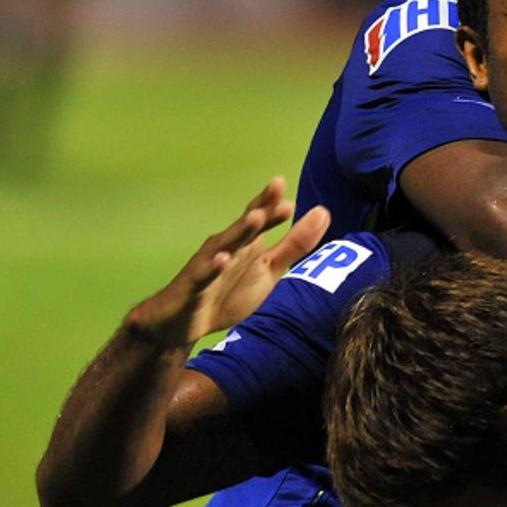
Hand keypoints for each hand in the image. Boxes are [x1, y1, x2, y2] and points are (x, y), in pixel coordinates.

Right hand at [125, 177, 329, 347]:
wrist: (184, 325)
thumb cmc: (229, 292)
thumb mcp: (269, 269)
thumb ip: (295, 244)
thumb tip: (323, 212)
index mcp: (246, 244)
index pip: (259, 217)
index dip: (270, 201)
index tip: (282, 182)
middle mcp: (226, 249)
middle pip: (245, 226)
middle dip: (260, 209)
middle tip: (277, 188)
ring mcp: (208, 267)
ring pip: (224, 246)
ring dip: (240, 232)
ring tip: (256, 217)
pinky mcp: (194, 288)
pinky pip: (203, 277)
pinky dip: (212, 268)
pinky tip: (222, 260)